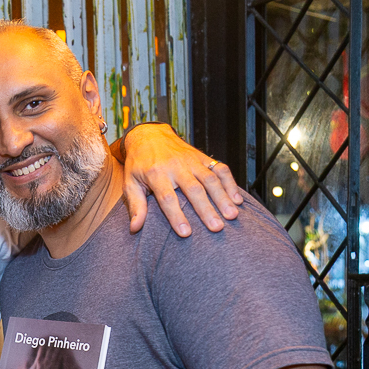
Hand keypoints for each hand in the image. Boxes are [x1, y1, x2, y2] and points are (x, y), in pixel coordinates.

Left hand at [116, 123, 247, 235]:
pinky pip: (219, 169)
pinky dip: (230, 183)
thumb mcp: (130, 183)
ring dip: (223, 197)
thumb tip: (135, 228)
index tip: (185, 233)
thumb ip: (136, 205)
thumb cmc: (139, 164)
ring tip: (232, 216)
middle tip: (216, 228)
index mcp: (156, 174)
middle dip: (206, 209)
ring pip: (210, 179)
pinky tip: (237, 199)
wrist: (150, 135)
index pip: (167, 197)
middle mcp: (176, 166)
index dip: (176, 216)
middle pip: (194, 189)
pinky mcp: (202, 157)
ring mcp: (191, 160)